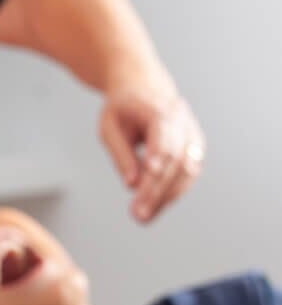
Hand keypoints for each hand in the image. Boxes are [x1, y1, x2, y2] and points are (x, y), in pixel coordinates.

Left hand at [99, 78, 203, 223]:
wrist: (143, 87)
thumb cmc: (122, 108)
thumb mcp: (110, 127)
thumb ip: (121, 154)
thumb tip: (132, 184)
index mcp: (160, 110)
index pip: (163, 139)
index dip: (155, 164)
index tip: (142, 187)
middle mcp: (183, 121)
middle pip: (176, 159)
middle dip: (157, 190)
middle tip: (137, 215)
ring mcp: (192, 133)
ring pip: (187, 169)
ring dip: (167, 196)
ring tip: (144, 217)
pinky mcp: (194, 146)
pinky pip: (189, 172)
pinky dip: (174, 191)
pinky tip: (156, 207)